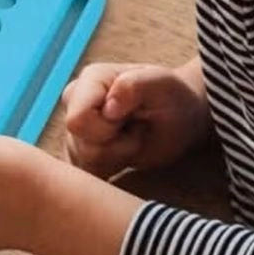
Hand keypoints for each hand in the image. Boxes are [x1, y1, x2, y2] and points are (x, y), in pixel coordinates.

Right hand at [62, 59, 211, 178]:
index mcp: (88, 81)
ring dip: (118, 156)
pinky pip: (90, 173)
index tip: (130, 117)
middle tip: (136, 129)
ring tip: (133, 136)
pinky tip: (126, 150)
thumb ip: (133, 86)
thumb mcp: (161, 83)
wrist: (178, 116)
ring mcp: (76, 129)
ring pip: (86, 162)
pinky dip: (114, 167)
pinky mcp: (81, 152)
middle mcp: (75, 104)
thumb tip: (108, 107)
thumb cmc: (170, 96)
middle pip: (82, 147)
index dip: (106, 128)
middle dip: (116, 146)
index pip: (77, 120)